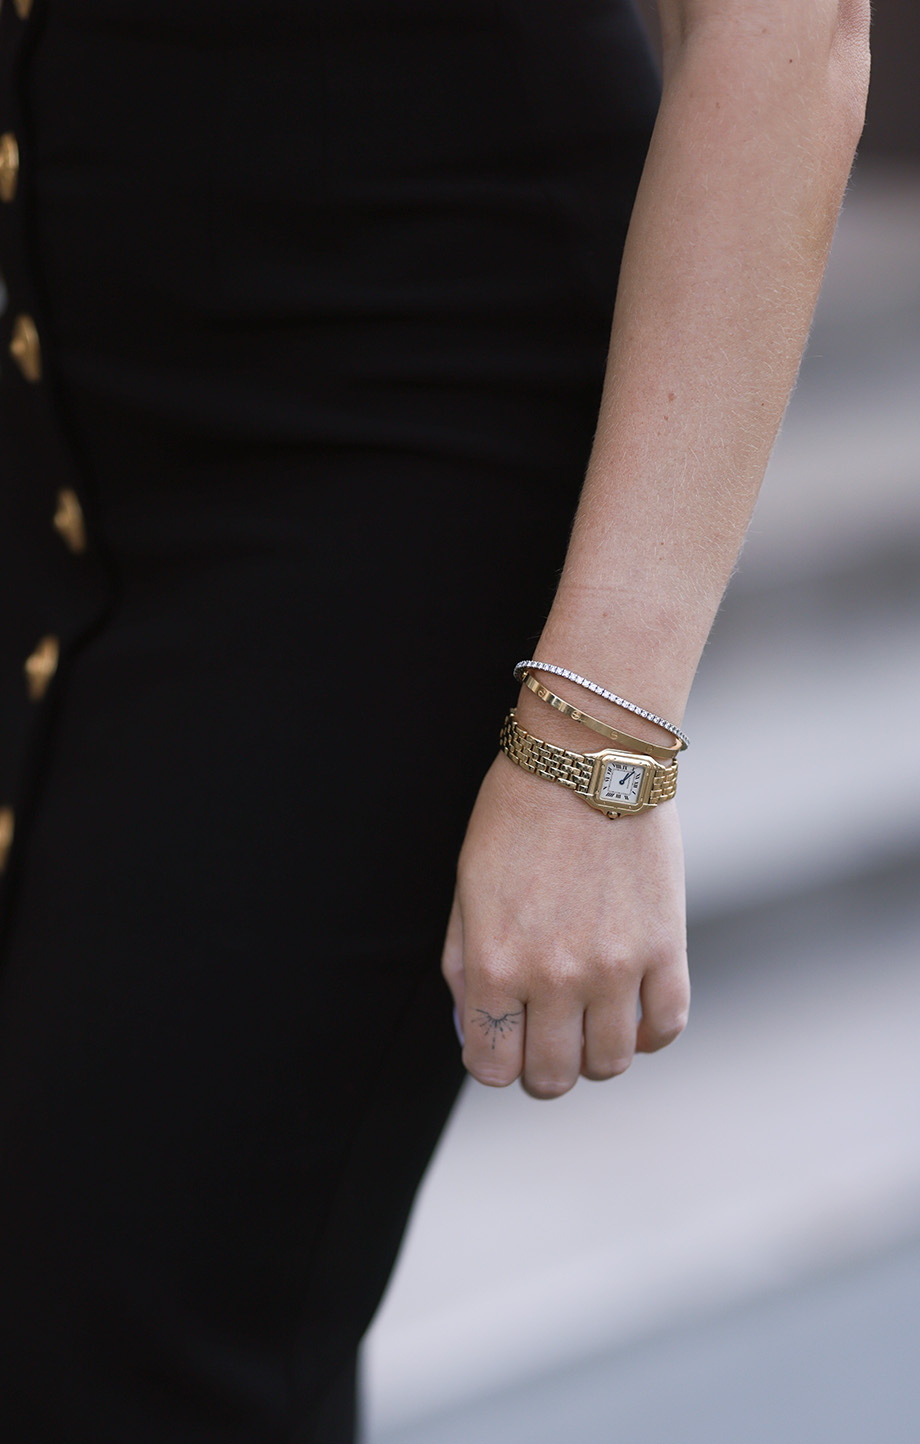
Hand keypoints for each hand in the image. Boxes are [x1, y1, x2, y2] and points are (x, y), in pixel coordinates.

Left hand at [441, 753, 689, 1098]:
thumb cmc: (516, 817)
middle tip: (545, 1037)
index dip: (494, 1061)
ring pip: (611, 1063)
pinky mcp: (665, 948)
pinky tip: (634, 1011)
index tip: (502, 1040)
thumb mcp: (467, 889)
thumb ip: (465, 965)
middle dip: (542, 1068)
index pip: (492, 1068)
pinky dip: (649, 1033)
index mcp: (495, 965)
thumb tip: (475, 1026)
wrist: (588, 759)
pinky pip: (666, 1025)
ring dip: (596, 1054)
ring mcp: (615, 968)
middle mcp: (554, 978)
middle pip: (552, 1078)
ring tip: (590, 1022)